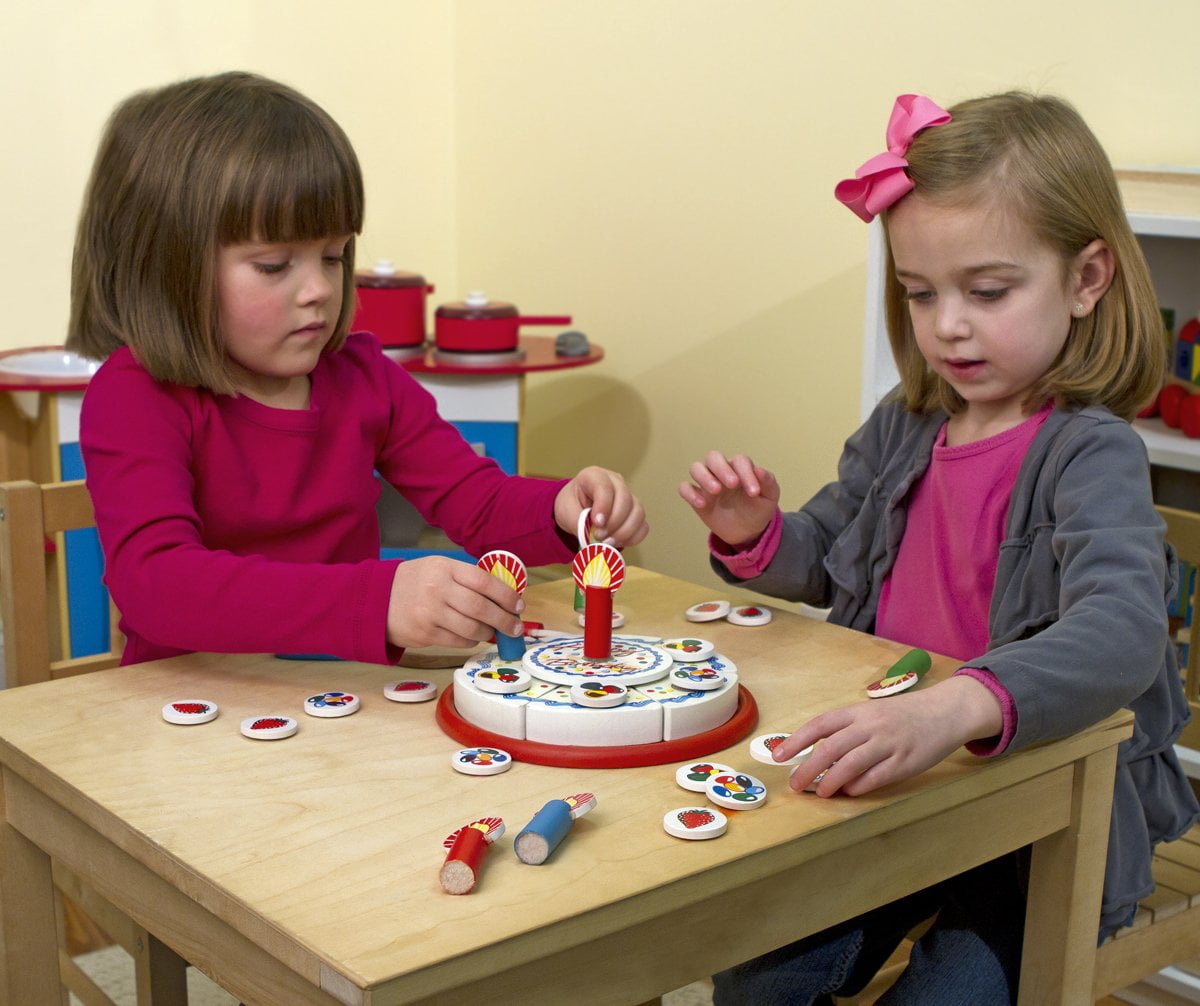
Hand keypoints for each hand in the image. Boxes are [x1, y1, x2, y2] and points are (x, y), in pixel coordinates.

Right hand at [386, 556, 524, 649]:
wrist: (377, 600)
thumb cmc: (416, 582)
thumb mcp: (439, 568)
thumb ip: (467, 578)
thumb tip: (504, 596)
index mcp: (445, 568)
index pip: (484, 581)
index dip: (506, 595)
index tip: (519, 605)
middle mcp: (438, 589)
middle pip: (481, 608)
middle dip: (505, 620)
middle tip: (516, 627)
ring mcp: (430, 613)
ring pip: (472, 628)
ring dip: (489, 633)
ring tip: (494, 632)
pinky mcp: (425, 634)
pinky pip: (459, 641)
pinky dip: (472, 640)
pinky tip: (474, 636)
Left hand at [555, 466, 647, 547]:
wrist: (575, 510)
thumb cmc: (571, 505)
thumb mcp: (566, 511)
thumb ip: (578, 523)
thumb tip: (593, 538)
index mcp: (594, 475)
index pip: (605, 487)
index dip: (604, 506)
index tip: (597, 523)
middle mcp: (615, 482)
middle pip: (625, 499)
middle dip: (614, 522)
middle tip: (599, 536)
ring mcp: (628, 496)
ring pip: (638, 512)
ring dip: (624, 531)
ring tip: (608, 542)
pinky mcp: (634, 513)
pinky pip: (643, 526)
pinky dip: (633, 537)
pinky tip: (618, 543)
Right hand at [678, 450, 780, 547]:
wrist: (747, 531)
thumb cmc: (758, 509)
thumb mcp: (769, 498)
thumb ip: (768, 482)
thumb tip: (759, 470)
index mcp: (740, 468)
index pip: (740, 461)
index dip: (746, 473)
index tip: (753, 493)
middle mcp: (721, 471)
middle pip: (713, 457)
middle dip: (722, 469)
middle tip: (732, 484)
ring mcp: (707, 483)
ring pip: (696, 468)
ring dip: (704, 476)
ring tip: (716, 491)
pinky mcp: (697, 497)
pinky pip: (685, 488)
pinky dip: (690, 493)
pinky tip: (702, 505)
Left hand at [778, 676, 1003, 796]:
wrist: (944, 711)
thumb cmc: (902, 715)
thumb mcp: (871, 713)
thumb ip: (847, 731)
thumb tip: (817, 756)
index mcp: (858, 711)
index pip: (821, 725)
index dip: (797, 740)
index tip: (779, 756)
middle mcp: (870, 725)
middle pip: (832, 747)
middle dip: (809, 767)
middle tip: (795, 783)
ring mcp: (889, 743)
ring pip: (852, 763)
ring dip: (832, 780)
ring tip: (820, 792)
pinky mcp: (906, 761)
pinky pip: (877, 776)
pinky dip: (860, 785)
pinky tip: (850, 791)